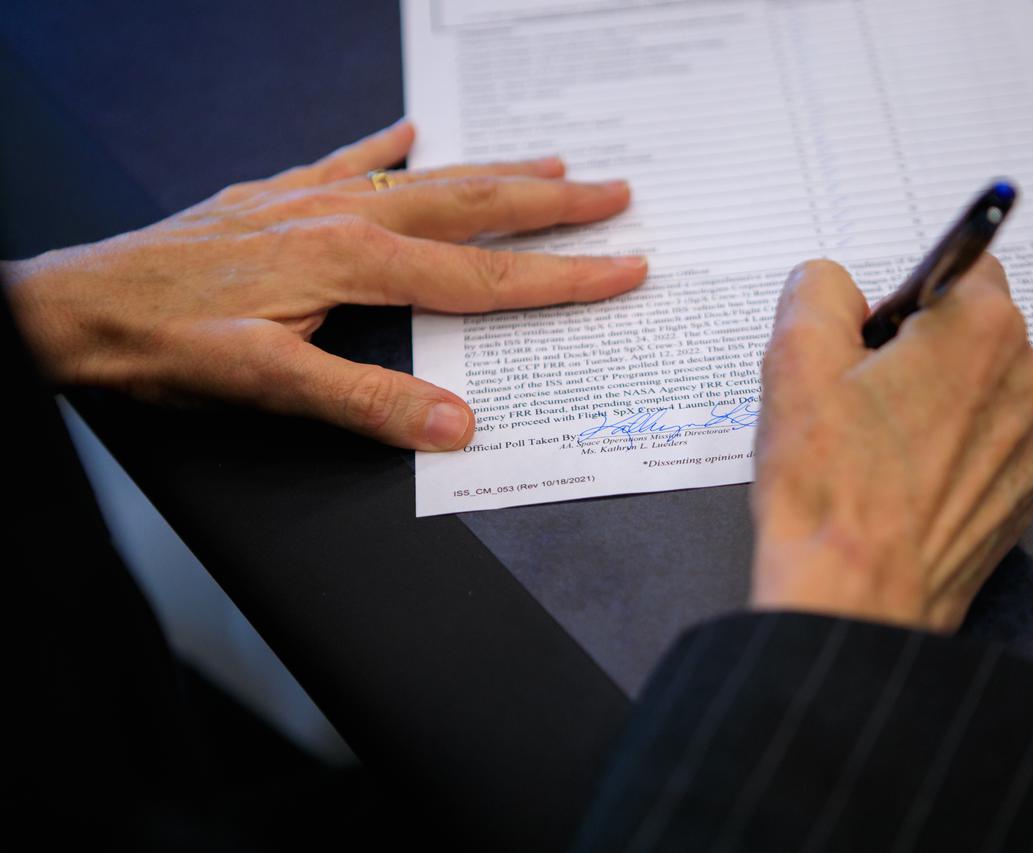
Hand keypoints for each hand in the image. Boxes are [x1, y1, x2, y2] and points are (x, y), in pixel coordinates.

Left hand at [1, 119, 645, 450]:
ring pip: (425, 178)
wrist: (73, 307)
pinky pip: (347, 159)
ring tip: (552, 162)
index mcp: (356, 263)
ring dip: (494, 171)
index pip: (483, 276)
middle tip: (617, 194)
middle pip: (472, 207)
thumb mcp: (266, 388)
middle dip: (552, 204)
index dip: (561, 278)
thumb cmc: (164, 347)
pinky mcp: (274, 196)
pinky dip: (388, 147)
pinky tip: (411, 132)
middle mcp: (344, 217)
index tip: (623, 268)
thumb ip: (367, 404)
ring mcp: (310, 198)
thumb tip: (456, 424)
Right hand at [750, 258, 1032, 631]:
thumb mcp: (795, 359)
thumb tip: (834, 284)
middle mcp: (1030, 377)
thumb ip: (818, 289)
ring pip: (983, 390)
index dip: (901, 302)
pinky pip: (993, 444)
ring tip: (879, 451)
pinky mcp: (1030, 493)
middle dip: (921, 352)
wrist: (856, 598)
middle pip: (973, 332)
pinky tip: (906, 484)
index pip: (958, 267)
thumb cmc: (829, 486)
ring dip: (940, 403)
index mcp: (982, 327)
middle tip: (859, 401)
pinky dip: (956, 452)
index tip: (866, 343)